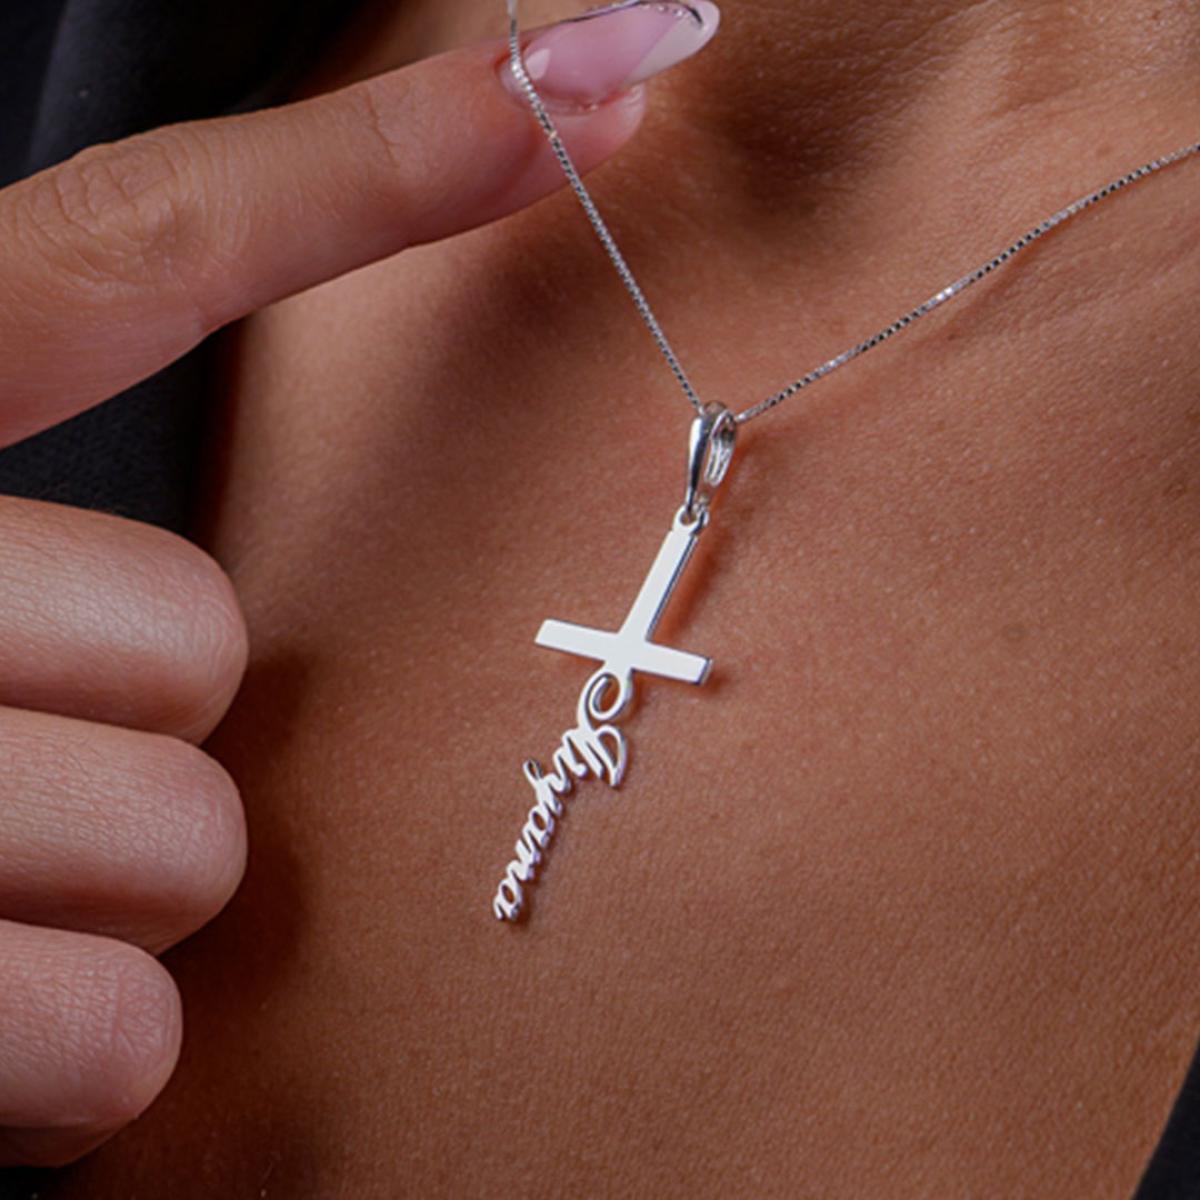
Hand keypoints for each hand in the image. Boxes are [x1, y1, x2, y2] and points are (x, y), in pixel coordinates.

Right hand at [0, 3, 714, 1163]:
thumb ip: (43, 499)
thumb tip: (228, 570)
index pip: (137, 250)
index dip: (373, 172)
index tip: (572, 91)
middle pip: (194, 636)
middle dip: (135, 722)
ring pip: (180, 838)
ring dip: (100, 891)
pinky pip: (114, 1037)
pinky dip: (62, 1063)